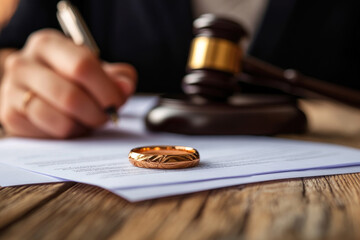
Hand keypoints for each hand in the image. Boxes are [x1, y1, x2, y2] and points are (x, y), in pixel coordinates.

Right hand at [0, 29, 136, 138]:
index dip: (107, 89)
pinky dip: (69, 135)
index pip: (83, 66)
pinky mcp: (11, 117)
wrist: (35, 86)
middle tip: (106, 116)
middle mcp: (24, 63)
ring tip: (87, 119)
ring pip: (61, 121)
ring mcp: (11, 91)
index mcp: (48, 44)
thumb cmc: (71, 76)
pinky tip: (70, 124)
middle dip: (97, 113)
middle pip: (71, 97)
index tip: (117, 102)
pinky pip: (50, 135)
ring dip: (83, 126)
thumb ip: (117, 76)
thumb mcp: (96, 68)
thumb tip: (124, 87)